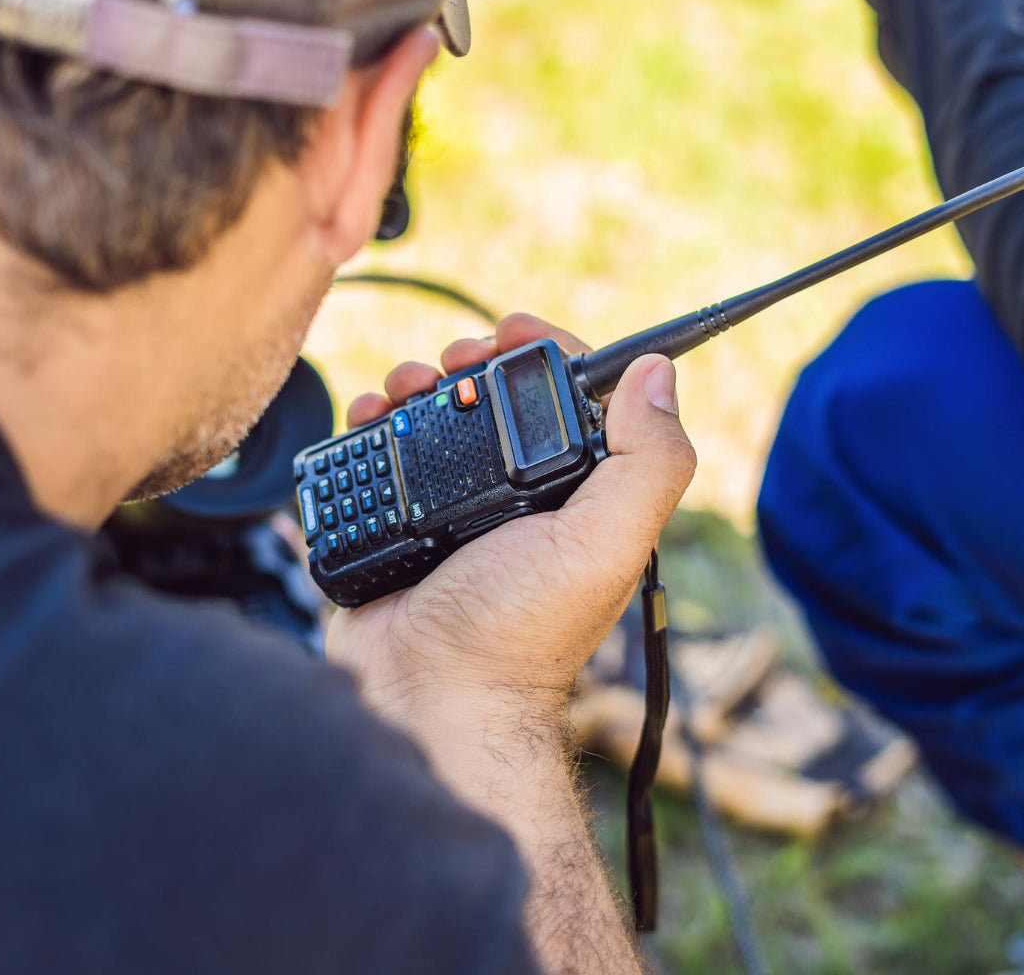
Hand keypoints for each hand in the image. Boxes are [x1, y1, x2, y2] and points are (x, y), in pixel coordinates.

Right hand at [325, 314, 695, 726]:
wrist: (428, 695)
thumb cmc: (518, 634)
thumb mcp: (604, 544)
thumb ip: (647, 462)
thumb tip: (658, 376)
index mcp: (576, 495)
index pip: (570, 398)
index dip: (545, 351)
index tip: (512, 329)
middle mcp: (519, 499)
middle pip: (494, 397)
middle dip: (467, 363)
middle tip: (448, 360)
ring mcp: (454, 510)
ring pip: (435, 418)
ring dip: (415, 386)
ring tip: (399, 386)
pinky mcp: (399, 523)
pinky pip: (384, 455)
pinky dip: (372, 426)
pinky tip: (365, 417)